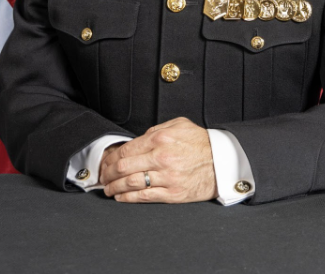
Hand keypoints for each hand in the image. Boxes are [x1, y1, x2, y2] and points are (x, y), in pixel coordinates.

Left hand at [99, 117, 217, 202]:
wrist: (222, 161)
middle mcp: (161, 158)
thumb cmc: (200, 142)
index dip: (111, 158)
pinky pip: (144, 197)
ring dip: (114, 187)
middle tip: (102, 176)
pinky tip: (120, 197)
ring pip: (131, 184)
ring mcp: (167, 177)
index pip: (126, 150)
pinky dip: (128, 198)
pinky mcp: (172, 194)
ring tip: (108, 188)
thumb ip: (156, 129)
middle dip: (108, 173)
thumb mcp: (179, 125)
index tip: (106, 162)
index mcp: (161, 138)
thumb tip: (138, 139)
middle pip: (124, 168)